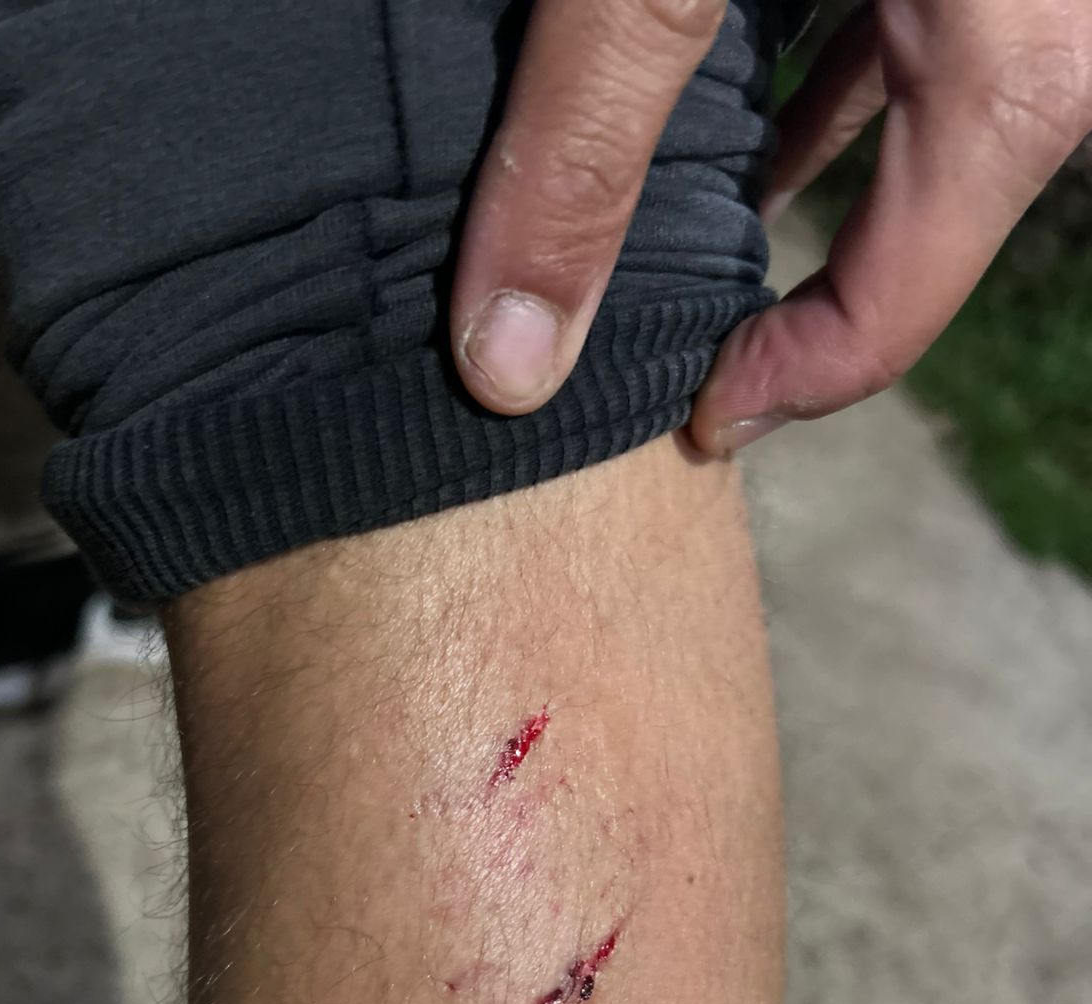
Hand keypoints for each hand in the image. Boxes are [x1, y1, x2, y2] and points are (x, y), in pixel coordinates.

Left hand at [450, 0, 1091, 453]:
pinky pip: (921, 33)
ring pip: (927, 128)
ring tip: (699, 249)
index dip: (778, 391)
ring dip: (812, 195)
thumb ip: (584, 140)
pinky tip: (749, 101)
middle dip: (796, 304)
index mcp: (1009, 63)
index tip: (688, 421)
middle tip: (684, 341)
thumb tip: (508, 363)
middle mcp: (1050, 25)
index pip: (895, 308)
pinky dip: (835, 84)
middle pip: (921, 234)